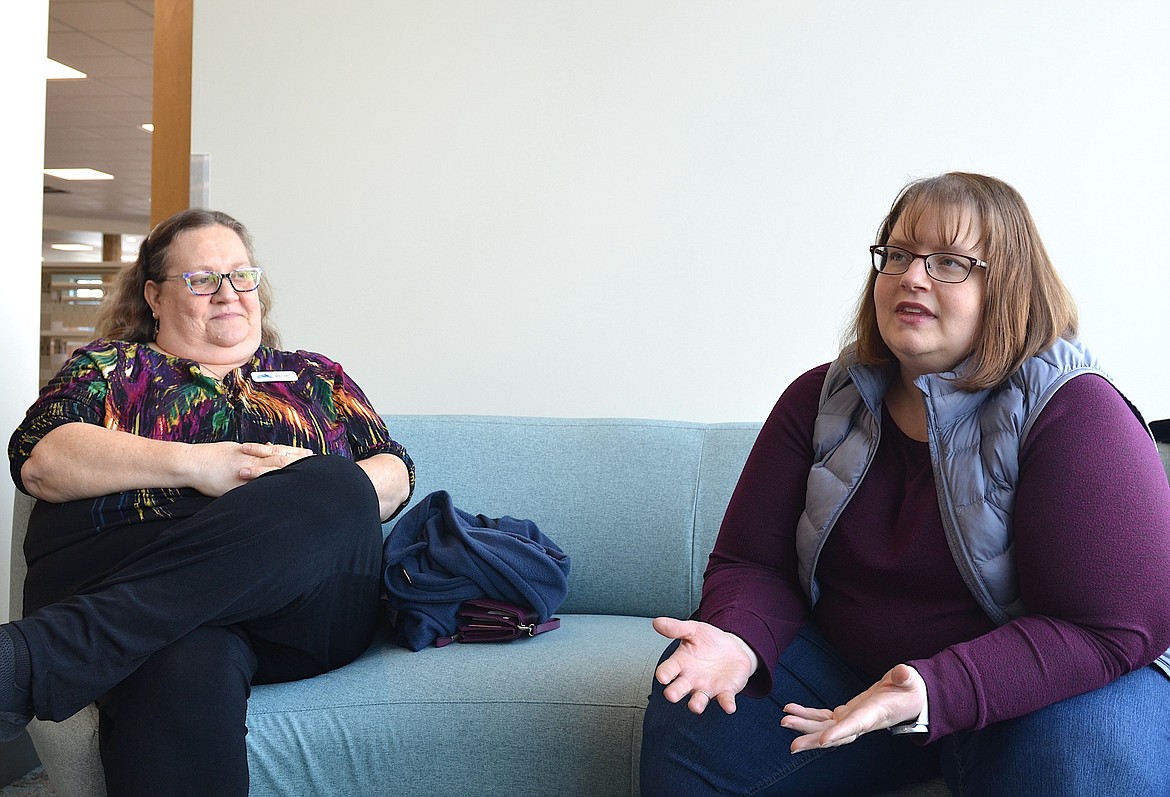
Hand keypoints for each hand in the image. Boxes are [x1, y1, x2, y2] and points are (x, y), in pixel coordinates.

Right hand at [187, 442, 313, 495]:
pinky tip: (281, 493)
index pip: (278, 451)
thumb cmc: (211, 457)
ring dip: (287, 474)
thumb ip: (253, 452)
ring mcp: (244, 474)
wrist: (191, 463)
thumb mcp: (235, 450)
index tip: (309, 454)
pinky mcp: (237, 487)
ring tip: (304, 477)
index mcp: (251, 452)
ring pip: (270, 472)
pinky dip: (269, 488)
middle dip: (297, 462)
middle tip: (315, 463)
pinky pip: (256, 488)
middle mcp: (251, 461)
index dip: (295, 453)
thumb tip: (269, 449)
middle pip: (279, 460)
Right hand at [651, 616, 758, 714]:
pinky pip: (724, 700)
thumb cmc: (708, 641)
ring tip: (695, 706)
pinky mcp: (724, 692)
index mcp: (680, 664)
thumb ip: (676, 628)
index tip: (661, 677)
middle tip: (671, 695)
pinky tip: (729, 707)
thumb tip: (656, 622)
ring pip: (699, 700)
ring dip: (696, 704)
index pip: (667, 670)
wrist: (733, 649)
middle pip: (679, 689)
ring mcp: (707, 688)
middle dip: (674, 693)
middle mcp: (690, 680)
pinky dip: (726, 704)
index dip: (664, 674)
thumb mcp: (693, 630)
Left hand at [781, 664, 926, 752]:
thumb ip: (905, 677)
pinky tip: (790, 710)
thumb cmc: (909, 689)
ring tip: (784, 721)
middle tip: (793, 745)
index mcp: (875, 714)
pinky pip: (823, 718)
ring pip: (824, 728)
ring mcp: (851, 719)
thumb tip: (902, 672)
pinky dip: (806, 715)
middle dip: (813, 740)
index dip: (840, 733)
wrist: (908, 699)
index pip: (856, 726)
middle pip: (834, 735)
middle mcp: (860, 722)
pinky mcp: (845, 714)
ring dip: (804, 726)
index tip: (823, 741)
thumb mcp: (910, 680)